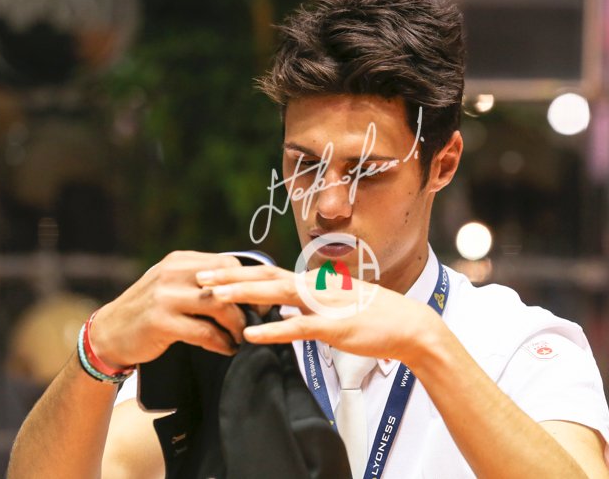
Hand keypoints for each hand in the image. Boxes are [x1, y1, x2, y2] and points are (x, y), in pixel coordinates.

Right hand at [90, 251, 245, 368]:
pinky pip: (204, 332)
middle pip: (226, 283)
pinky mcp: (160, 321)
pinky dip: (221, 342)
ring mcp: (165, 296)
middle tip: (258, 322)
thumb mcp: (172, 286)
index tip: (259, 302)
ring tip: (241, 337)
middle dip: (247, 304)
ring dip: (236, 325)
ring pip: (218, 306)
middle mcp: (172, 273)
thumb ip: (200, 282)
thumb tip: (245, 290)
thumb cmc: (149, 312)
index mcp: (179, 261)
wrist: (109, 333)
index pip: (226, 264)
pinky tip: (227, 349)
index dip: (247, 283)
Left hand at [196, 264, 445, 365]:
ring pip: (277, 295)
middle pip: (265, 277)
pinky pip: (299, 327)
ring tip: (213, 296)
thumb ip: (310, 306)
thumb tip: (286, 308)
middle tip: (197, 278)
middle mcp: (315, 288)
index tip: (212, 273)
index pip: (270, 274)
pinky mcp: (335, 326)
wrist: (410, 327)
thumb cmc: (374, 319)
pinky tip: (251, 335)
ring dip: (243, 294)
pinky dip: (274, 330)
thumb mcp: (337, 308)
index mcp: (314, 285)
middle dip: (230, 277)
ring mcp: (325, 305)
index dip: (239, 273)